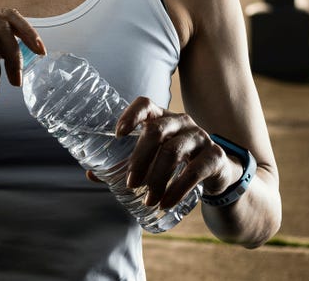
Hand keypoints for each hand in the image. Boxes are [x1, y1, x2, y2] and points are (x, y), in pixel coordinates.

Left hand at [114, 97, 241, 208]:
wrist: (217, 172)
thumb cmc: (175, 160)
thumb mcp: (152, 158)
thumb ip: (123, 164)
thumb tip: (91, 174)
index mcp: (161, 117)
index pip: (145, 104)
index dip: (131, 115)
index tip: (118, 133)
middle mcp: (181, 122)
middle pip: (156, 131)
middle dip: (139, 158)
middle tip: (130, 183)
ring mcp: (199, 137)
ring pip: (173, 152)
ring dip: (157, 178)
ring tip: (147, 199)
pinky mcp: (214, 157)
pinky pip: (194, 171)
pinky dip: (177, 189)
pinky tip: (165, 203)